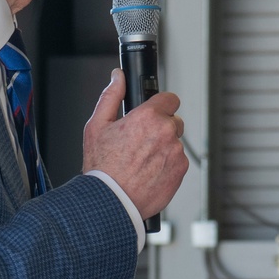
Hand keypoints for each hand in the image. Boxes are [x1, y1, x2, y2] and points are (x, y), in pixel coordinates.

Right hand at [82, 69, 188, 218]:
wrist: (112, 201)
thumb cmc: (102, 167)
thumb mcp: (97, 126)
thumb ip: (111, 96)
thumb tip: (118, 77)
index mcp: (147, 117)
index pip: (170, 98)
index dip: (161, 105)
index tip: (154, 113)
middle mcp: (165, 132)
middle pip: (174, 121)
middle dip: (161, 129)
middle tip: (142, 143)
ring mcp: (176, 152)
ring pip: (175, 143)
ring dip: (164, 149)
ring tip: (143, 162)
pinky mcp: (181, 170)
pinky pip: (178, 162)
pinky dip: (167, 166)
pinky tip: (149, 172)